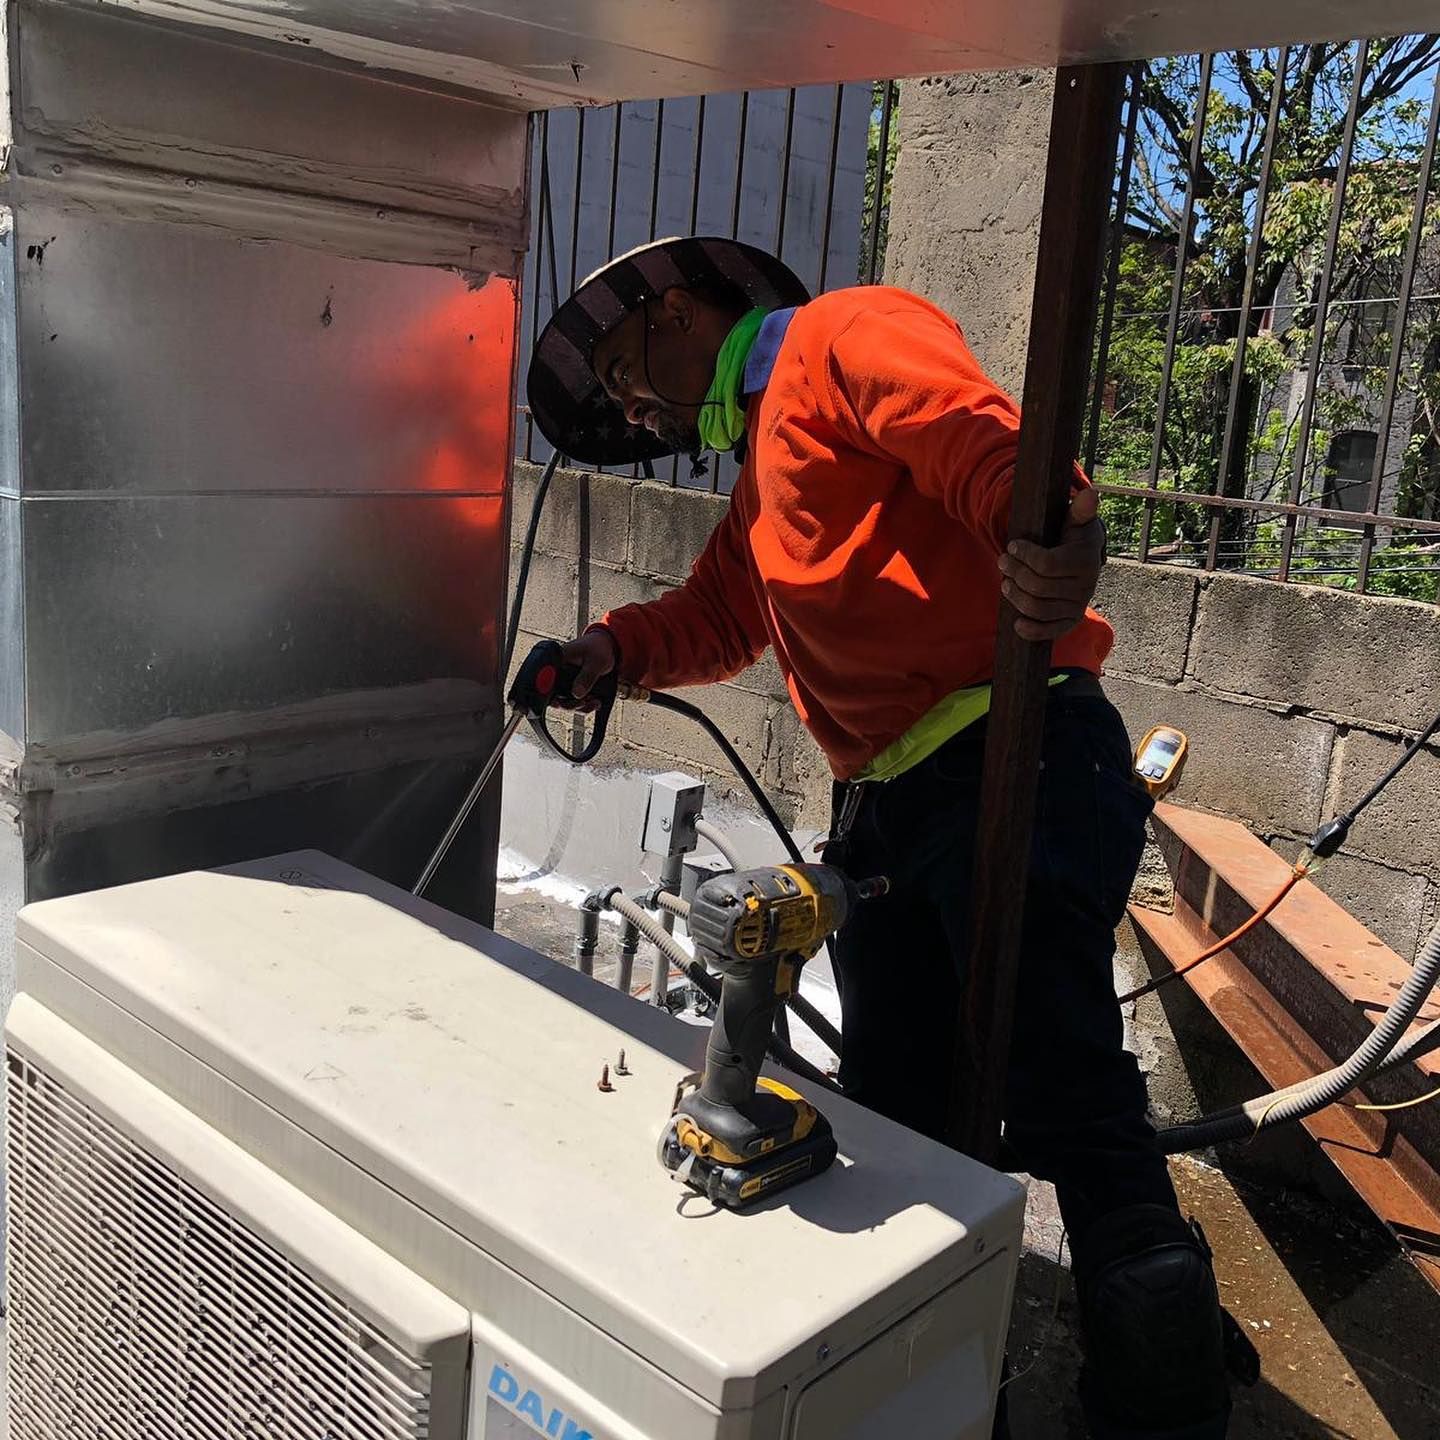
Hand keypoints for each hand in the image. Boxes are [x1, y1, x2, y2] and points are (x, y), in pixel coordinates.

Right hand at [556, 629, 617, 712]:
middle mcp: (558, 673)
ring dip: (579, 707)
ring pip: (564, 702)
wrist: (607, 647)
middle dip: (569, 704)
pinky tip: (595, 702)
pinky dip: (585, 706)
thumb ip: (587, 677)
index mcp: (557, 660)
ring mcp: (565, 682)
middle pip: (553, 696)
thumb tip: (576, 694)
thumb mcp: (596, 662)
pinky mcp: (573, 688)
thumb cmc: (599, 648)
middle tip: (584, 702)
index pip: (544, 680)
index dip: (548, 695)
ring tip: (594, 701)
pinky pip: (574, 702)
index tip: (559, 702)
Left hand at [997, 485, 1105, 641]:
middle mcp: (1086, 587)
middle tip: (1002, 561)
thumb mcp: (1075, 522)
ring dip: (1015, 596)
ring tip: (1005, 583)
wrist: (1082, 560)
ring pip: (1038, 609)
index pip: (1047, 564)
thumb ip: (1080, 510)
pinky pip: (1048, 632)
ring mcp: (1078, 606)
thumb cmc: (1072, 537)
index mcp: (1086, 561)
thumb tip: (1090, 494)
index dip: (1024, 555)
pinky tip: (1017, 622)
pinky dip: (1030, 630)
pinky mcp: (1069, 621)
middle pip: (1038, 587)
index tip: (1012, 546)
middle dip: (1015, 572)